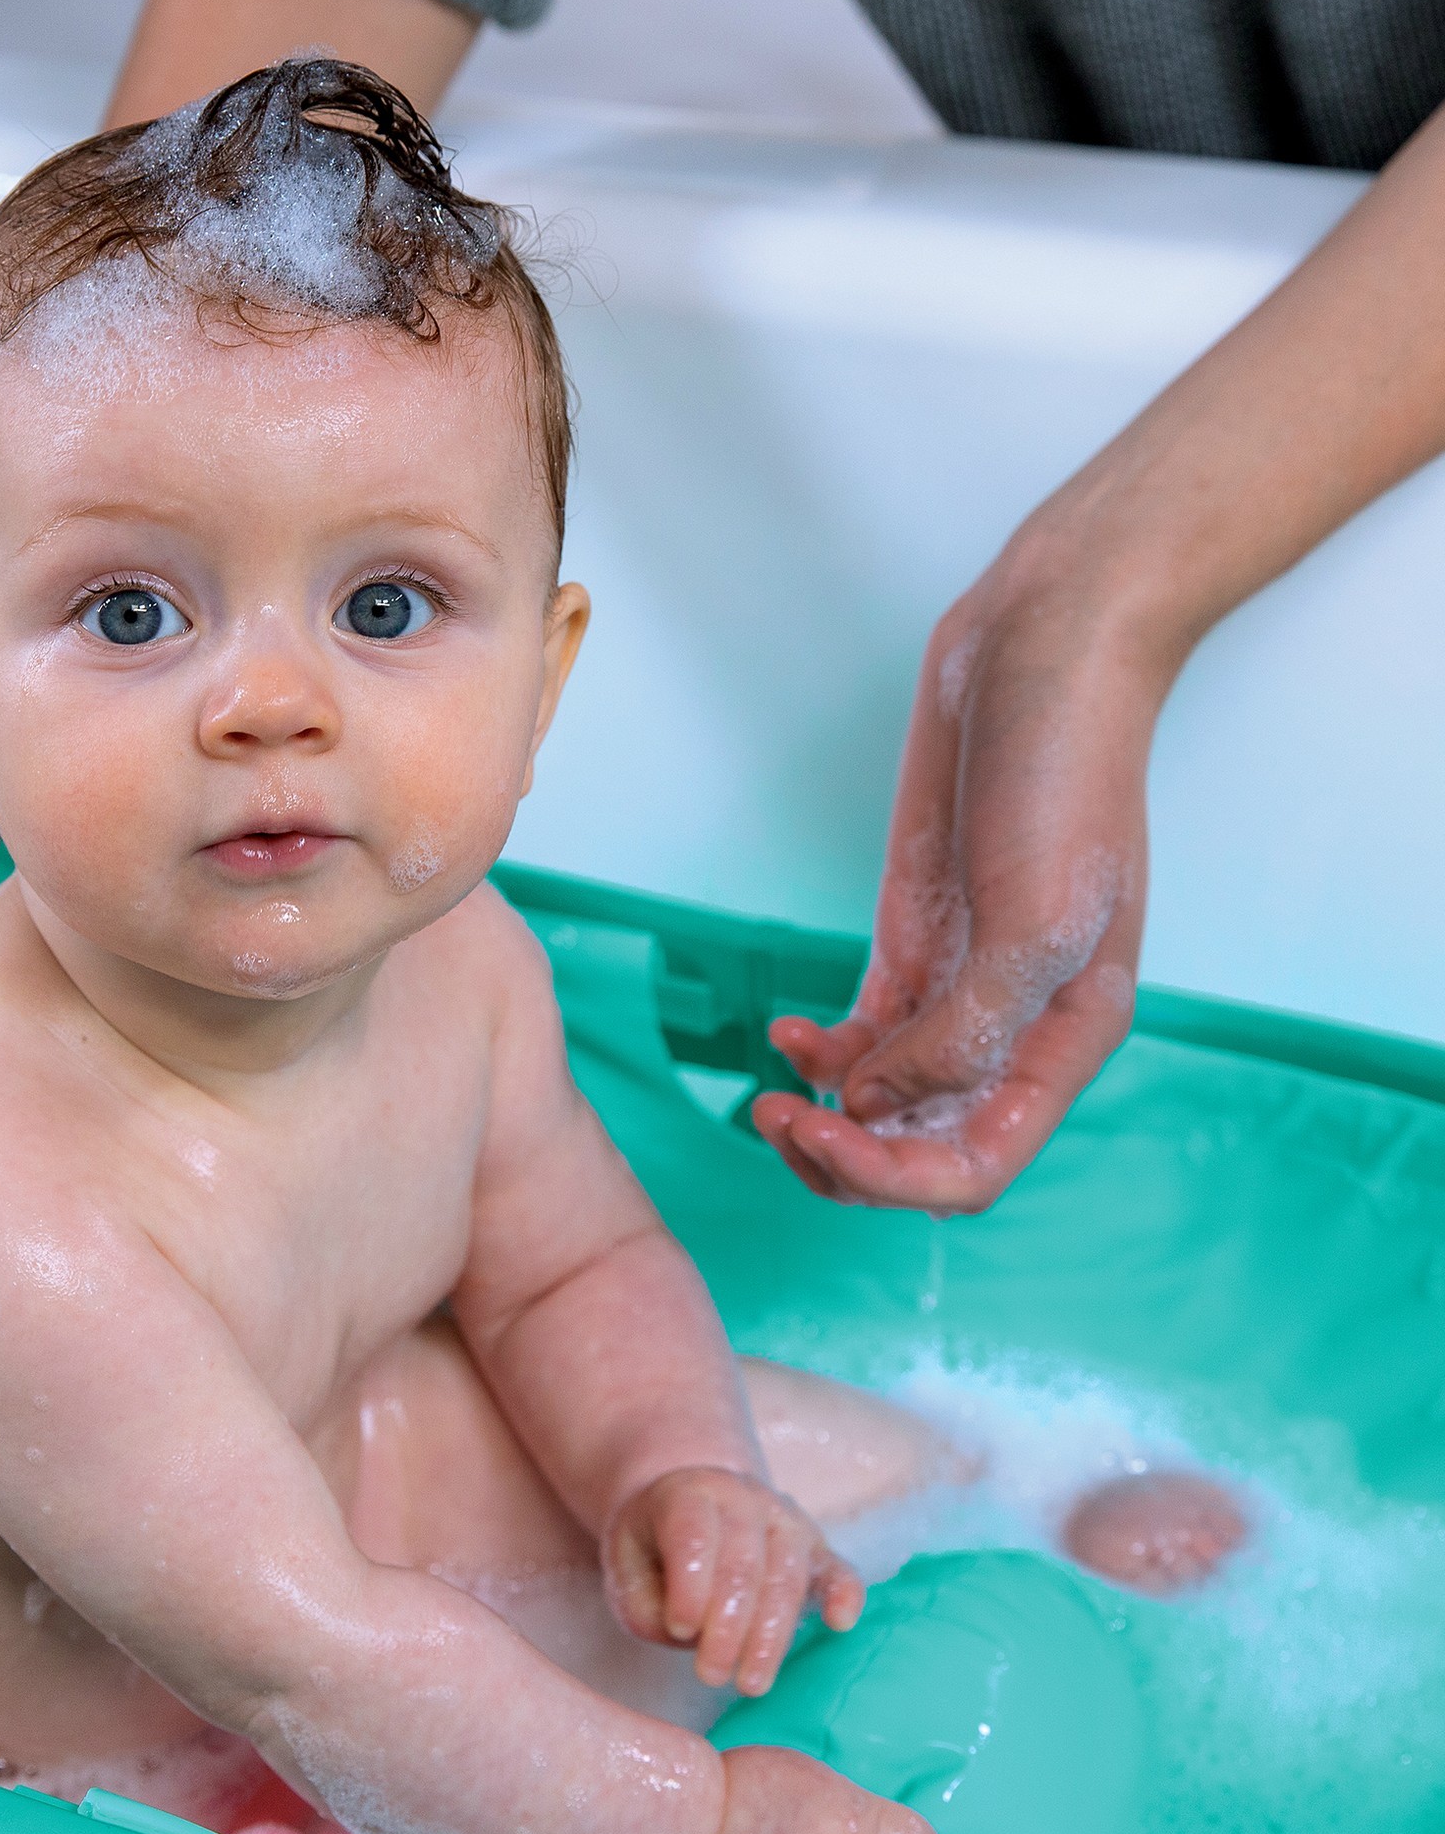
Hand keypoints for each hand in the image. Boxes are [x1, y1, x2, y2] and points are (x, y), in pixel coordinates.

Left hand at [604, 1466, 863, 1696]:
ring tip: (749, 1683)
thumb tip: (690, 1632)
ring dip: (770, 1633)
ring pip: (787, 1572)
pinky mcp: (815, 1548)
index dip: (690, 1585)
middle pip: (743, 1560)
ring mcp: (784, 1518)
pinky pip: (837, 1567)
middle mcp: (741, 1495)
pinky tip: (839, 1623)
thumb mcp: (628, 1572)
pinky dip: (843, 1592)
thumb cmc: (654, 1552)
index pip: (694, 1533)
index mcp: (688, 1493)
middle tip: (711, 1676)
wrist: (691, 1509)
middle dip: (729, 1626)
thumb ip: (648, 1604)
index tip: (679, 1630)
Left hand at [755, 552, 1160, 1213]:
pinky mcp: (913, 944)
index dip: (895, 1178)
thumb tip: (877, 1102)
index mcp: (1064, 1041)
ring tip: (768, 1096)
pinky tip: (785, 1034)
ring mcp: (958, 988)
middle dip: (846, 1156)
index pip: (977, 1165)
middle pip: (923, 1147)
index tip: (822, 1129)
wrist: (1043, 656)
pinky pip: (862, 1036)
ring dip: (824, 1116)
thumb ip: (966, 1030)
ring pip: (886, 1104)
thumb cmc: (1065, 776)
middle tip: (776, 1119)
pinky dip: (820, 1054)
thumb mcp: (1037, 919)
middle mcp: (1013, 1030)